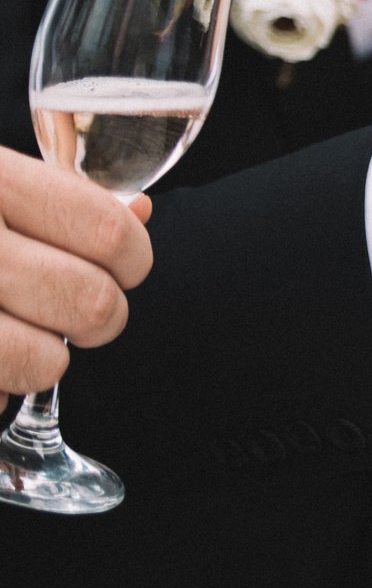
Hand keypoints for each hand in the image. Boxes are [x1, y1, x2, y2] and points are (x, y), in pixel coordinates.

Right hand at [0, 148, 152, 392]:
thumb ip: (63, 197)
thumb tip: (141, 210)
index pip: (109, 230)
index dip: (134, 260)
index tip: (124, 268)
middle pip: (93, 301)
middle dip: (100, 315)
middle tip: (77, 310)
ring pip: (48, 360)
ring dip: (47, 357)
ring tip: (23, 331)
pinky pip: (4, 390)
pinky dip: (7, 381)